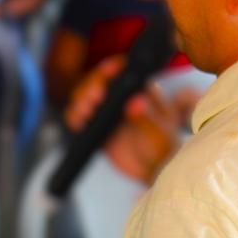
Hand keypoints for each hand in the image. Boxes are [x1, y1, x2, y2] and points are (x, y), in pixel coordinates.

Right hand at [66, 56, 182, 185]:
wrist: (153, 169)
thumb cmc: (163, 148)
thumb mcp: (160, 133)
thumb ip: (148, 118)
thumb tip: (136, 102)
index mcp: (141, 89)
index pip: (124, 70)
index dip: (113, 67)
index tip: (108, 71)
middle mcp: (121, 95)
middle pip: (99, 80)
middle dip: (92, 85)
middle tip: (94, 97)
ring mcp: (106, 109)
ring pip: (86, 96)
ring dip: (80, 100)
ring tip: (84, 111)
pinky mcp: (95, 125)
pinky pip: (80, 116)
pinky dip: (74, 116)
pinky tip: (77, 122)